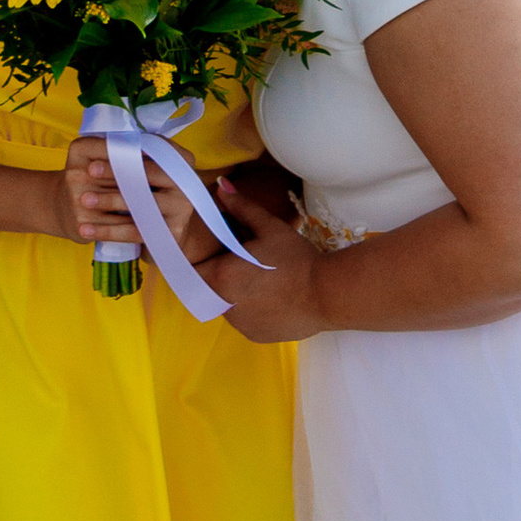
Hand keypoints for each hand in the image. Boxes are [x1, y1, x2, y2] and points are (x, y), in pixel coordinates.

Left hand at [56, 140, 215, 263]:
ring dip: (109, 200)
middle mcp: (186, 183)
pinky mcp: (171, 234)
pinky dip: (107, 231)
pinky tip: (86, 229)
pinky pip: (134, 231)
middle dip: (116, 172)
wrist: (160, 230)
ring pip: (139, 203)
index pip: (153, 149)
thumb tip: (106, 139)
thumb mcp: (144, 170)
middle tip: (88, 171)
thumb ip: (134, 153)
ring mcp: (181, 209)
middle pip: (146, 174)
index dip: (126, 148)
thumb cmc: (145, 191)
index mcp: (181, 160)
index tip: (101, 148)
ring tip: (84, 199)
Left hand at [202, 180, 329, 340]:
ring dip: (238, 293)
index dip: (202, 259)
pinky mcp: (257, 336)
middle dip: (222, 274)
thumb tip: (221, 184)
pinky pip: (246, 320)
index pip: (192, 270)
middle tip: (245, 261)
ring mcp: (240, 325)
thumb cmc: (295, 258)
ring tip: (264, 279)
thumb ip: (241, 207)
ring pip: (229, 305)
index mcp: (220, 278)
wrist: (328, 294)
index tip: (217, 250)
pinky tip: (274, 296)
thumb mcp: (269, 228)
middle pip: (211, 288)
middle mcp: (224, 306)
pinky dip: (254, 309)